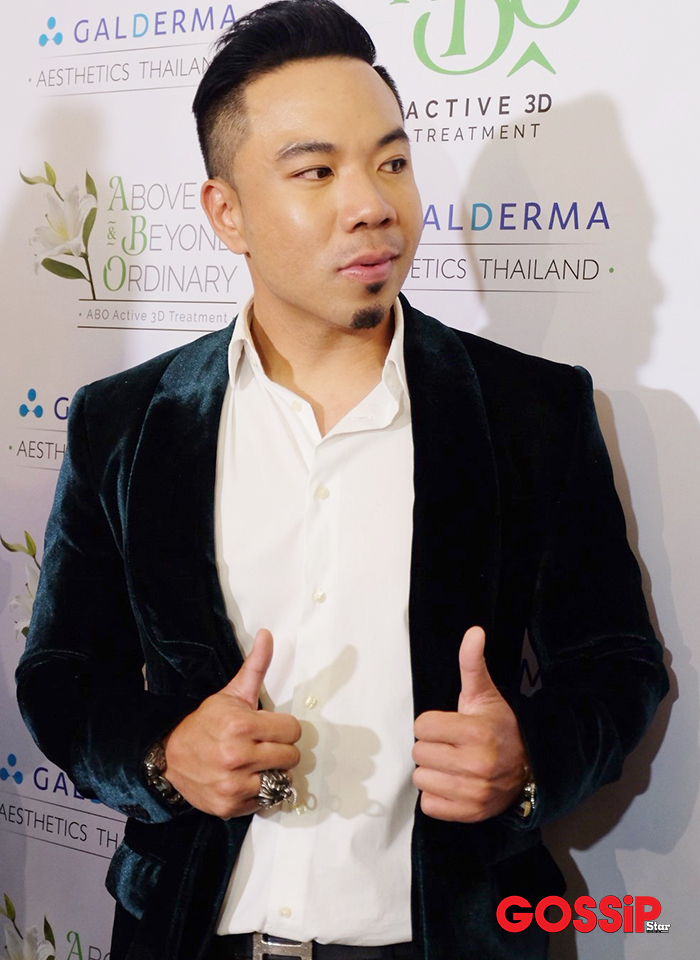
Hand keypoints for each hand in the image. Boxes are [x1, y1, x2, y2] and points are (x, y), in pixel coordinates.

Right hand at [162, 629, 300, 817]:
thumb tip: (268, 634)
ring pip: (281, 780)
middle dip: (280, 749)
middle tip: (262, 745)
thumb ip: (255, 667)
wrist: (170, 757)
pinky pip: (265, 801)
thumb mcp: (230, 694)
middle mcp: (238, 756)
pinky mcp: (230, 806)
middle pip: (291, 756)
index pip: (293, 730)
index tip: (270, 727)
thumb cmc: (205, 723)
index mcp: (241, 725)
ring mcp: (234, 784)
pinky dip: (259, 792)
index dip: (284, 727)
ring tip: (254, 763)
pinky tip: (243, 779)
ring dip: (272, 772)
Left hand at [412, 626, 527, 821]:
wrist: (530, 768)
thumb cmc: (500, 727)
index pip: (421, 726)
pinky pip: (429, 804)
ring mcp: (473, 791)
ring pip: (421, 778)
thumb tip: (474, 631)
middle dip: (431, 746)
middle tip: (452, 745)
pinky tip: (453, 783)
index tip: (449, 726)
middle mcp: (476, 764)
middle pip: (419, 752)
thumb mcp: (485, 694)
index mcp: (476, 731)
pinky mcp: (470, 813)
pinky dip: (436, 796)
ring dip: (432, 771)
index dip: (432, 724)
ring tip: (452, 764)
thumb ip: (472, 663)